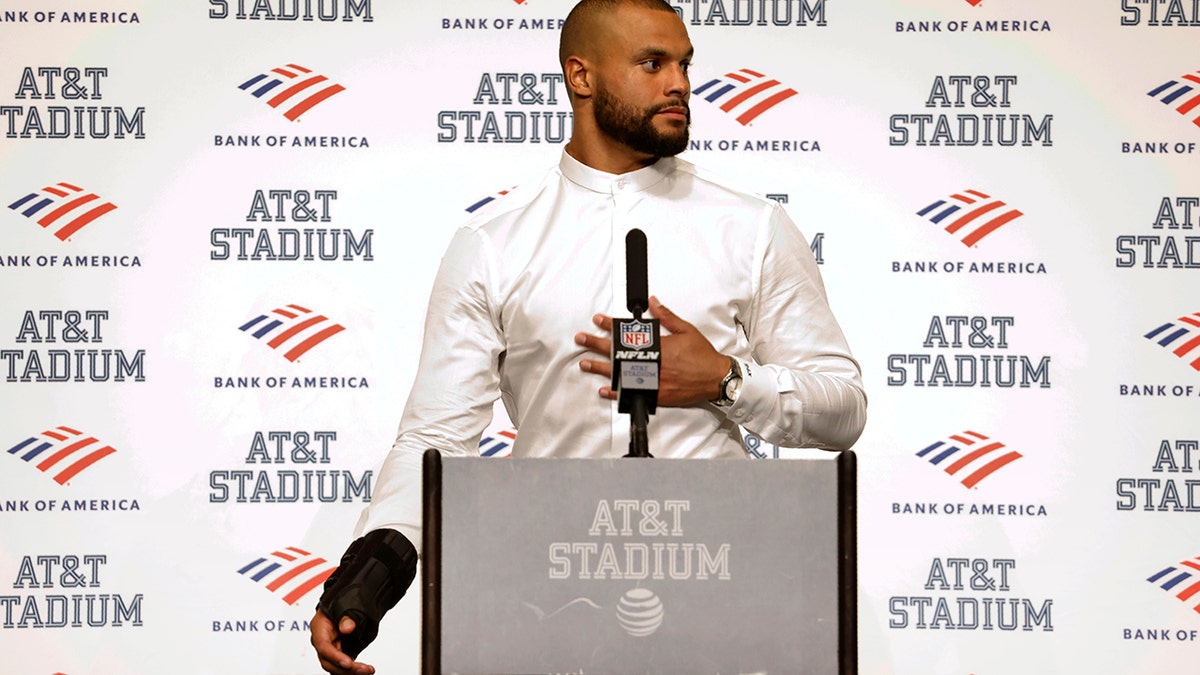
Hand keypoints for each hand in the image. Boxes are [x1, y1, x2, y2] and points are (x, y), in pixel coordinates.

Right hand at [310, 610, 375, 674]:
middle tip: (363, 669)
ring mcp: (329, 650)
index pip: (323, 647)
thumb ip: (346, 617)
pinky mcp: (338, 655)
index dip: (335, 657)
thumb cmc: (341, 606)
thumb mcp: (344, 607)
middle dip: (345, 669)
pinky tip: (364, 670)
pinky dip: (352, 670)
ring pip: (335, 667)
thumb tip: (347, 628)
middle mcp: (322, 642)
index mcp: (319, 628)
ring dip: (351, 671)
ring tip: (368, 670)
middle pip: (328, 662)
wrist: (344, 608)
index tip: (348, 663)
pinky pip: (342, 667)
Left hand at [575, 296, 729, 405]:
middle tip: (582, 339)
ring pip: (620, 374)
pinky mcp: (657, 395)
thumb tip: (654, 302)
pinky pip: (632, 394)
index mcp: (659, 346)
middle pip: (619, 353)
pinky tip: (604, 389)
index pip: (629, 333)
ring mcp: (653, 380)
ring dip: (600, 368)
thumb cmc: (703, 356)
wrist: (716, 379)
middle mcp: (653, 363)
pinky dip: (617, 393)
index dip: (611, 325)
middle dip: (597, 344)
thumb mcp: (686, 330)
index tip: (598, 320)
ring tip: (585, 363)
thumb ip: (667, 317)